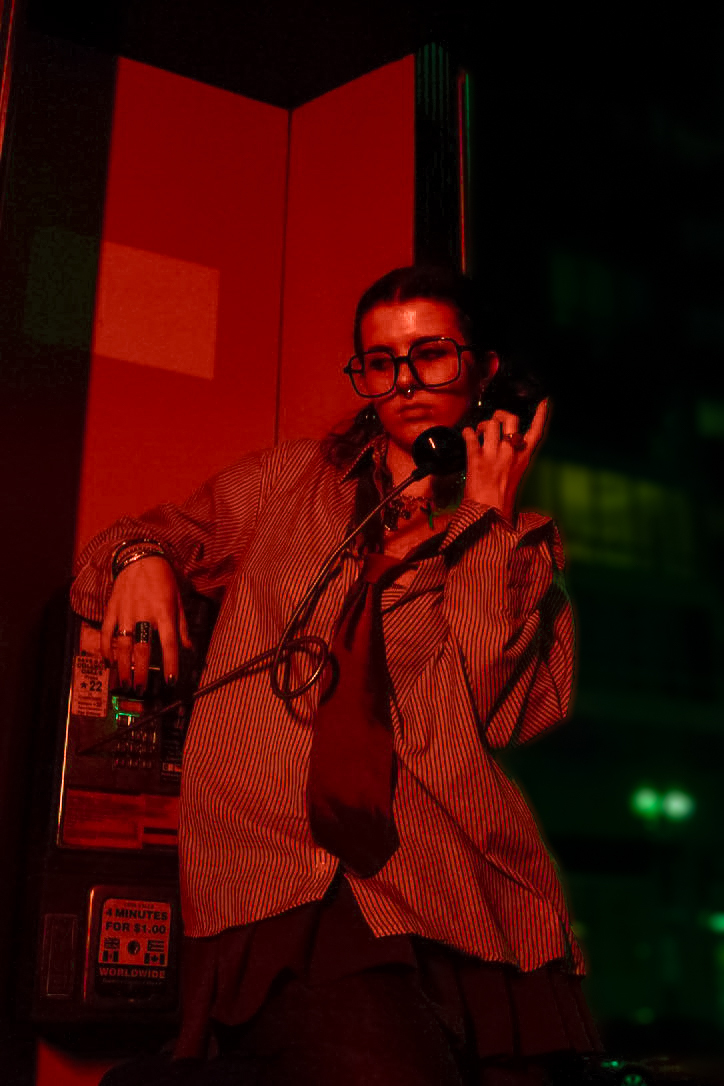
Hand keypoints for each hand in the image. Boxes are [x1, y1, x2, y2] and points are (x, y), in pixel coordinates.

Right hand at [100, 557, 190, 693]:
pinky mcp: (111, 609)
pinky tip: (108, 662)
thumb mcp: (178, 600)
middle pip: (142, 650)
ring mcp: (125, 613)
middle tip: (141, 689)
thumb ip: (182, 626)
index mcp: (164, 612)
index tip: (170, 681)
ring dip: (123, 667)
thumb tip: (188, 648)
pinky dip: (105, 649)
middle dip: (141, 672)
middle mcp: (144, 614)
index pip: (169, 643)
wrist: (139, 558)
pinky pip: (106, 632)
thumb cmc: (163, 580)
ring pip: (123, 645)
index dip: (170, 663)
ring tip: (125, 683)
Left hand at [462, 399, 549, 522]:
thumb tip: (509, 446)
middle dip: (501, 415)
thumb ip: (515, 460)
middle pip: (511, 419)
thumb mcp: (516, 477)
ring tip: (478, 433)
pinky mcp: (476, 459)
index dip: (541, 415)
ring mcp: (493, 455)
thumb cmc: (502, 500)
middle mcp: (511, 453)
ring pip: (490, 424)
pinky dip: (466, 432)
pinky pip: (469, 436)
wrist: (488, 514)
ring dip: (481, 425)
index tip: (544, 401)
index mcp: (524, 459)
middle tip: (494, 422)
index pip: (537, 432)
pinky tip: (466, 436)